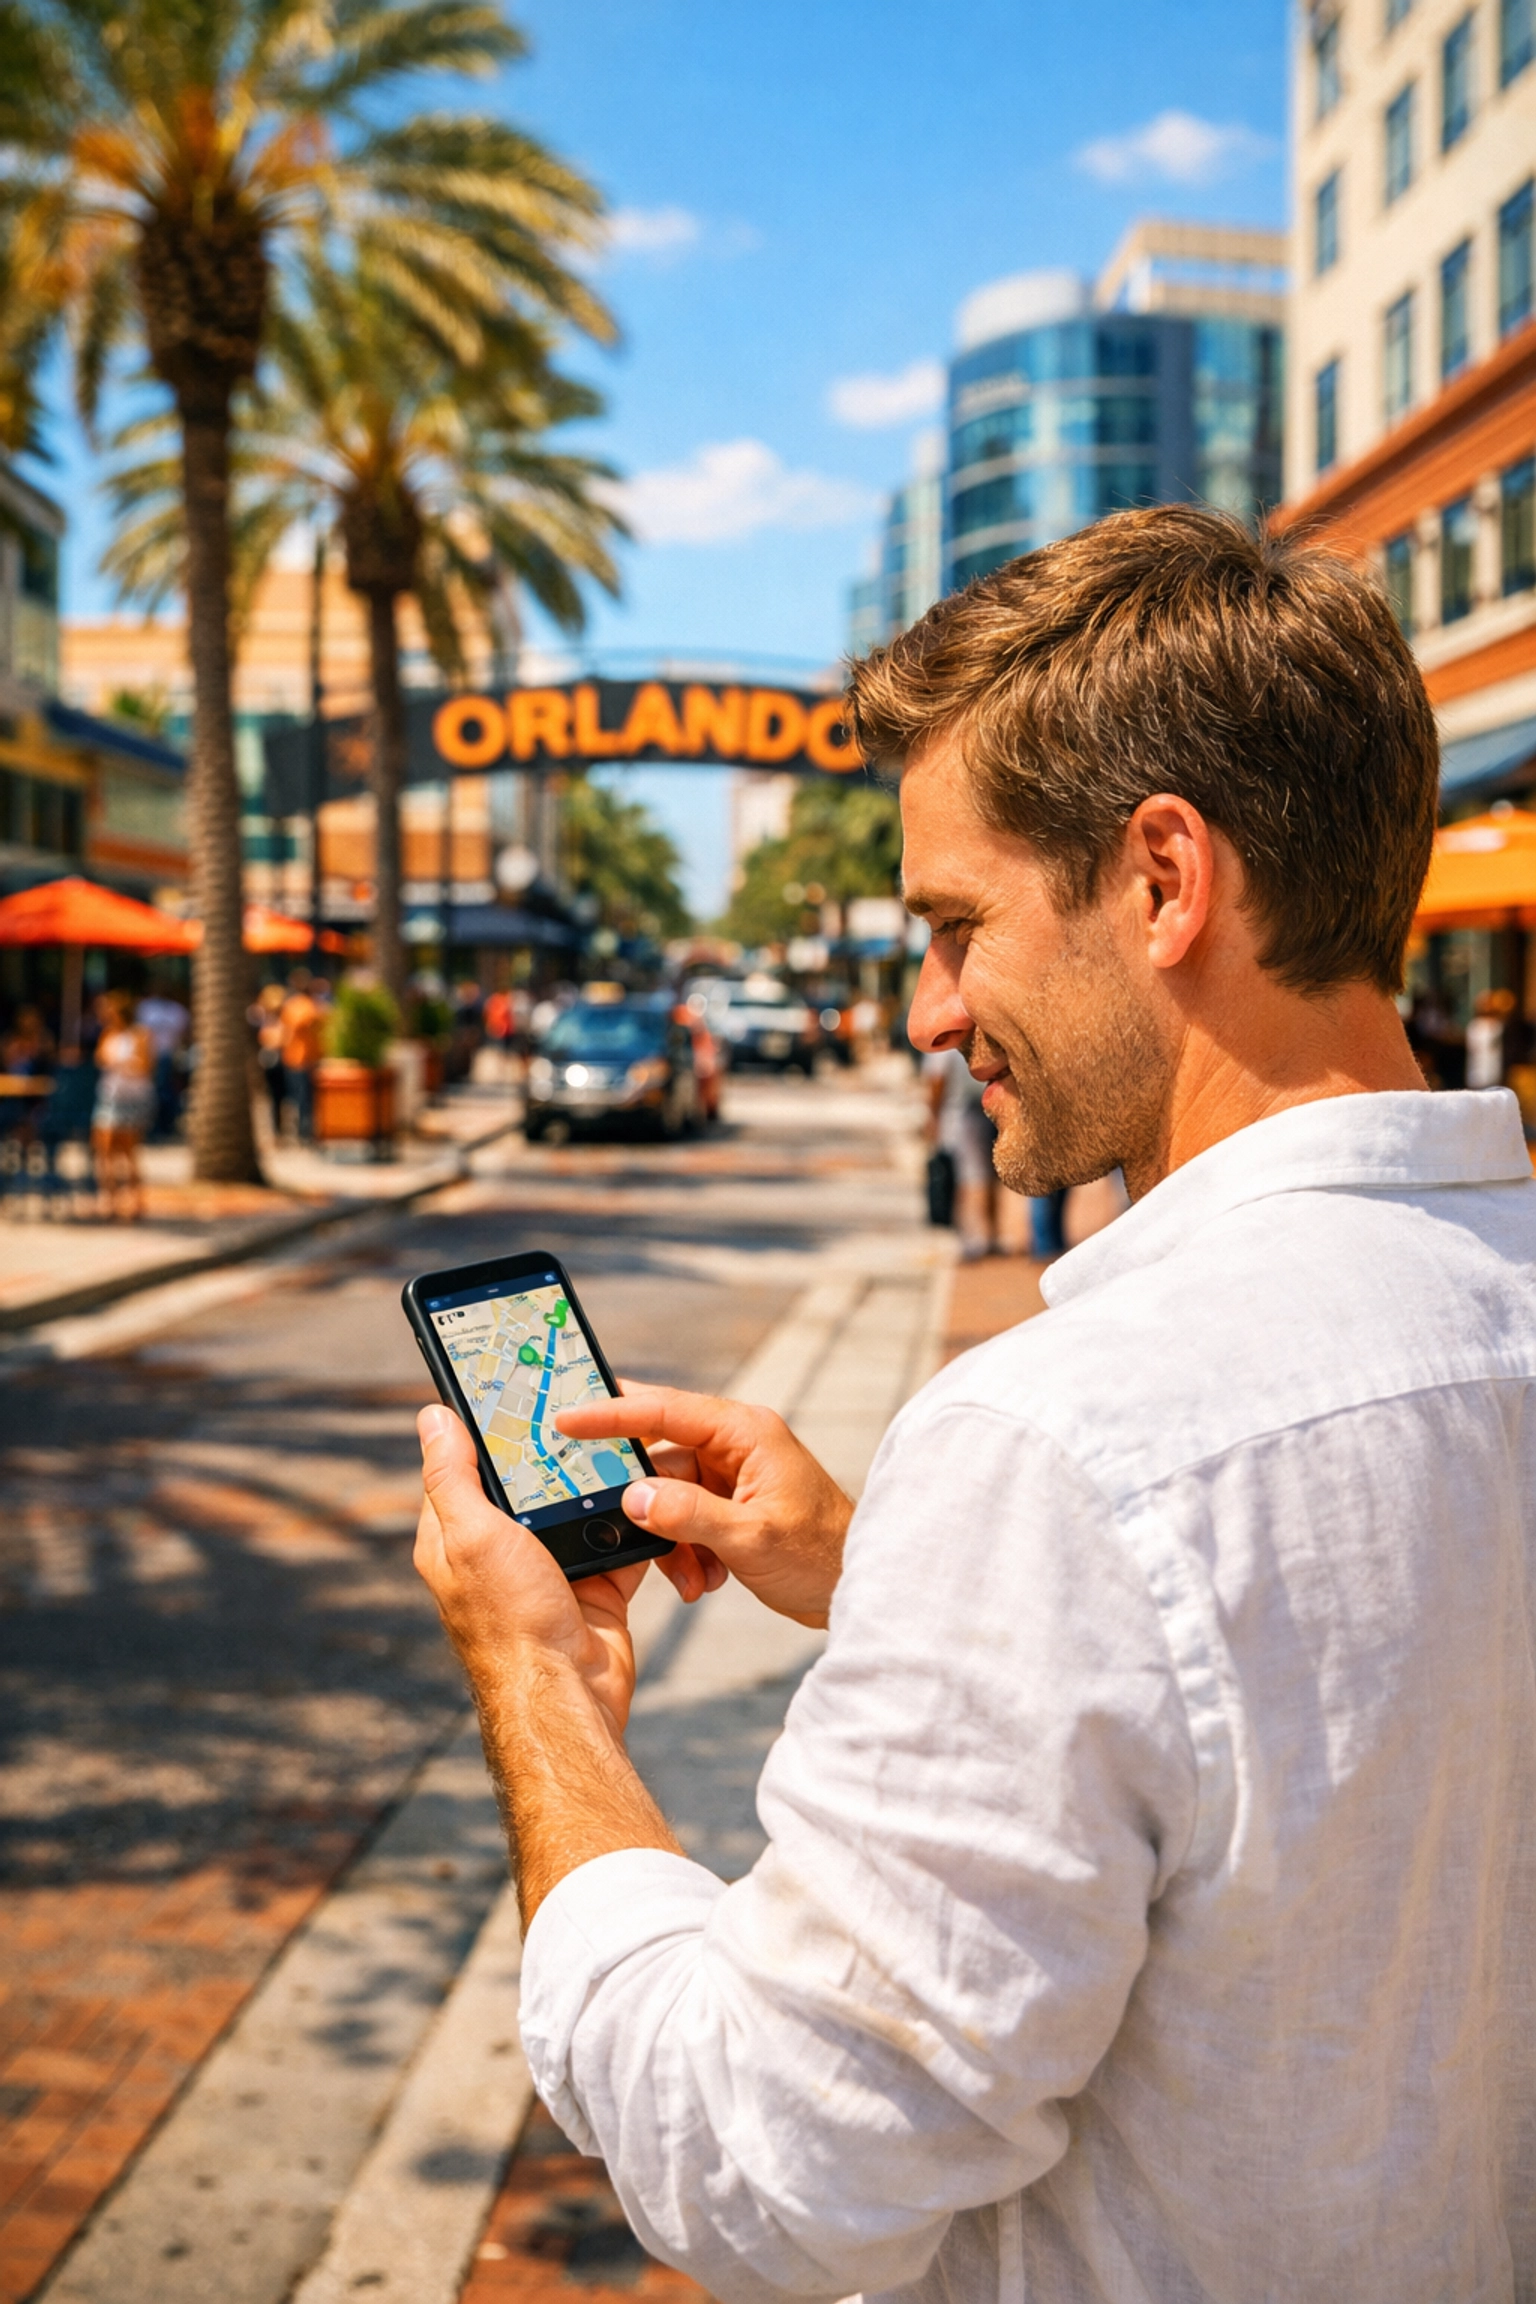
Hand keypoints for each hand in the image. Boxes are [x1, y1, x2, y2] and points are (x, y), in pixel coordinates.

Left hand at [413, 1404, 648, 1736]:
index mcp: (456, 1537)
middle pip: (530, 1480)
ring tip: (622, 1440)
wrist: (567, 1696)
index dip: (484, 1428)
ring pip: (578, 1504)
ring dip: (599, 1482)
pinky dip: (632, 1520)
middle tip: (580, 1405)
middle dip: (554, 1449)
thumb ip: (452, 1475)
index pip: (465, 1465)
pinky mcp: (594, 1583)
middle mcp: (499, 1551)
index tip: (511, 1387)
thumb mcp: (472, 1534)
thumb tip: (432, 1416)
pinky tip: (646, 1490)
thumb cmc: (509, 1620)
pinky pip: (617, 1536)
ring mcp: (549, 1568)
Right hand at [555, 1383, 852, 1627]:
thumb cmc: (821, 1555)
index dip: (610, 1414)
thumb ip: (688, 1515)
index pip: (664, 1410)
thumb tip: (633, 1498)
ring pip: (669, 1496)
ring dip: (670, 1541)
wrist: (860, 1588)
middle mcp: (736, 1444)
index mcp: (745, 1432)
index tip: (565, 1419)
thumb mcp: (750, 1537)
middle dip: (646, 1506)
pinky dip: (686, 1551)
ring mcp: (734, 1475)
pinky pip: (685, 1518)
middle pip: (660, 1458)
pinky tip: (706, 1579)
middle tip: (623, 1531)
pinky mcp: (732, 1505)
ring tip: (692, 1577)